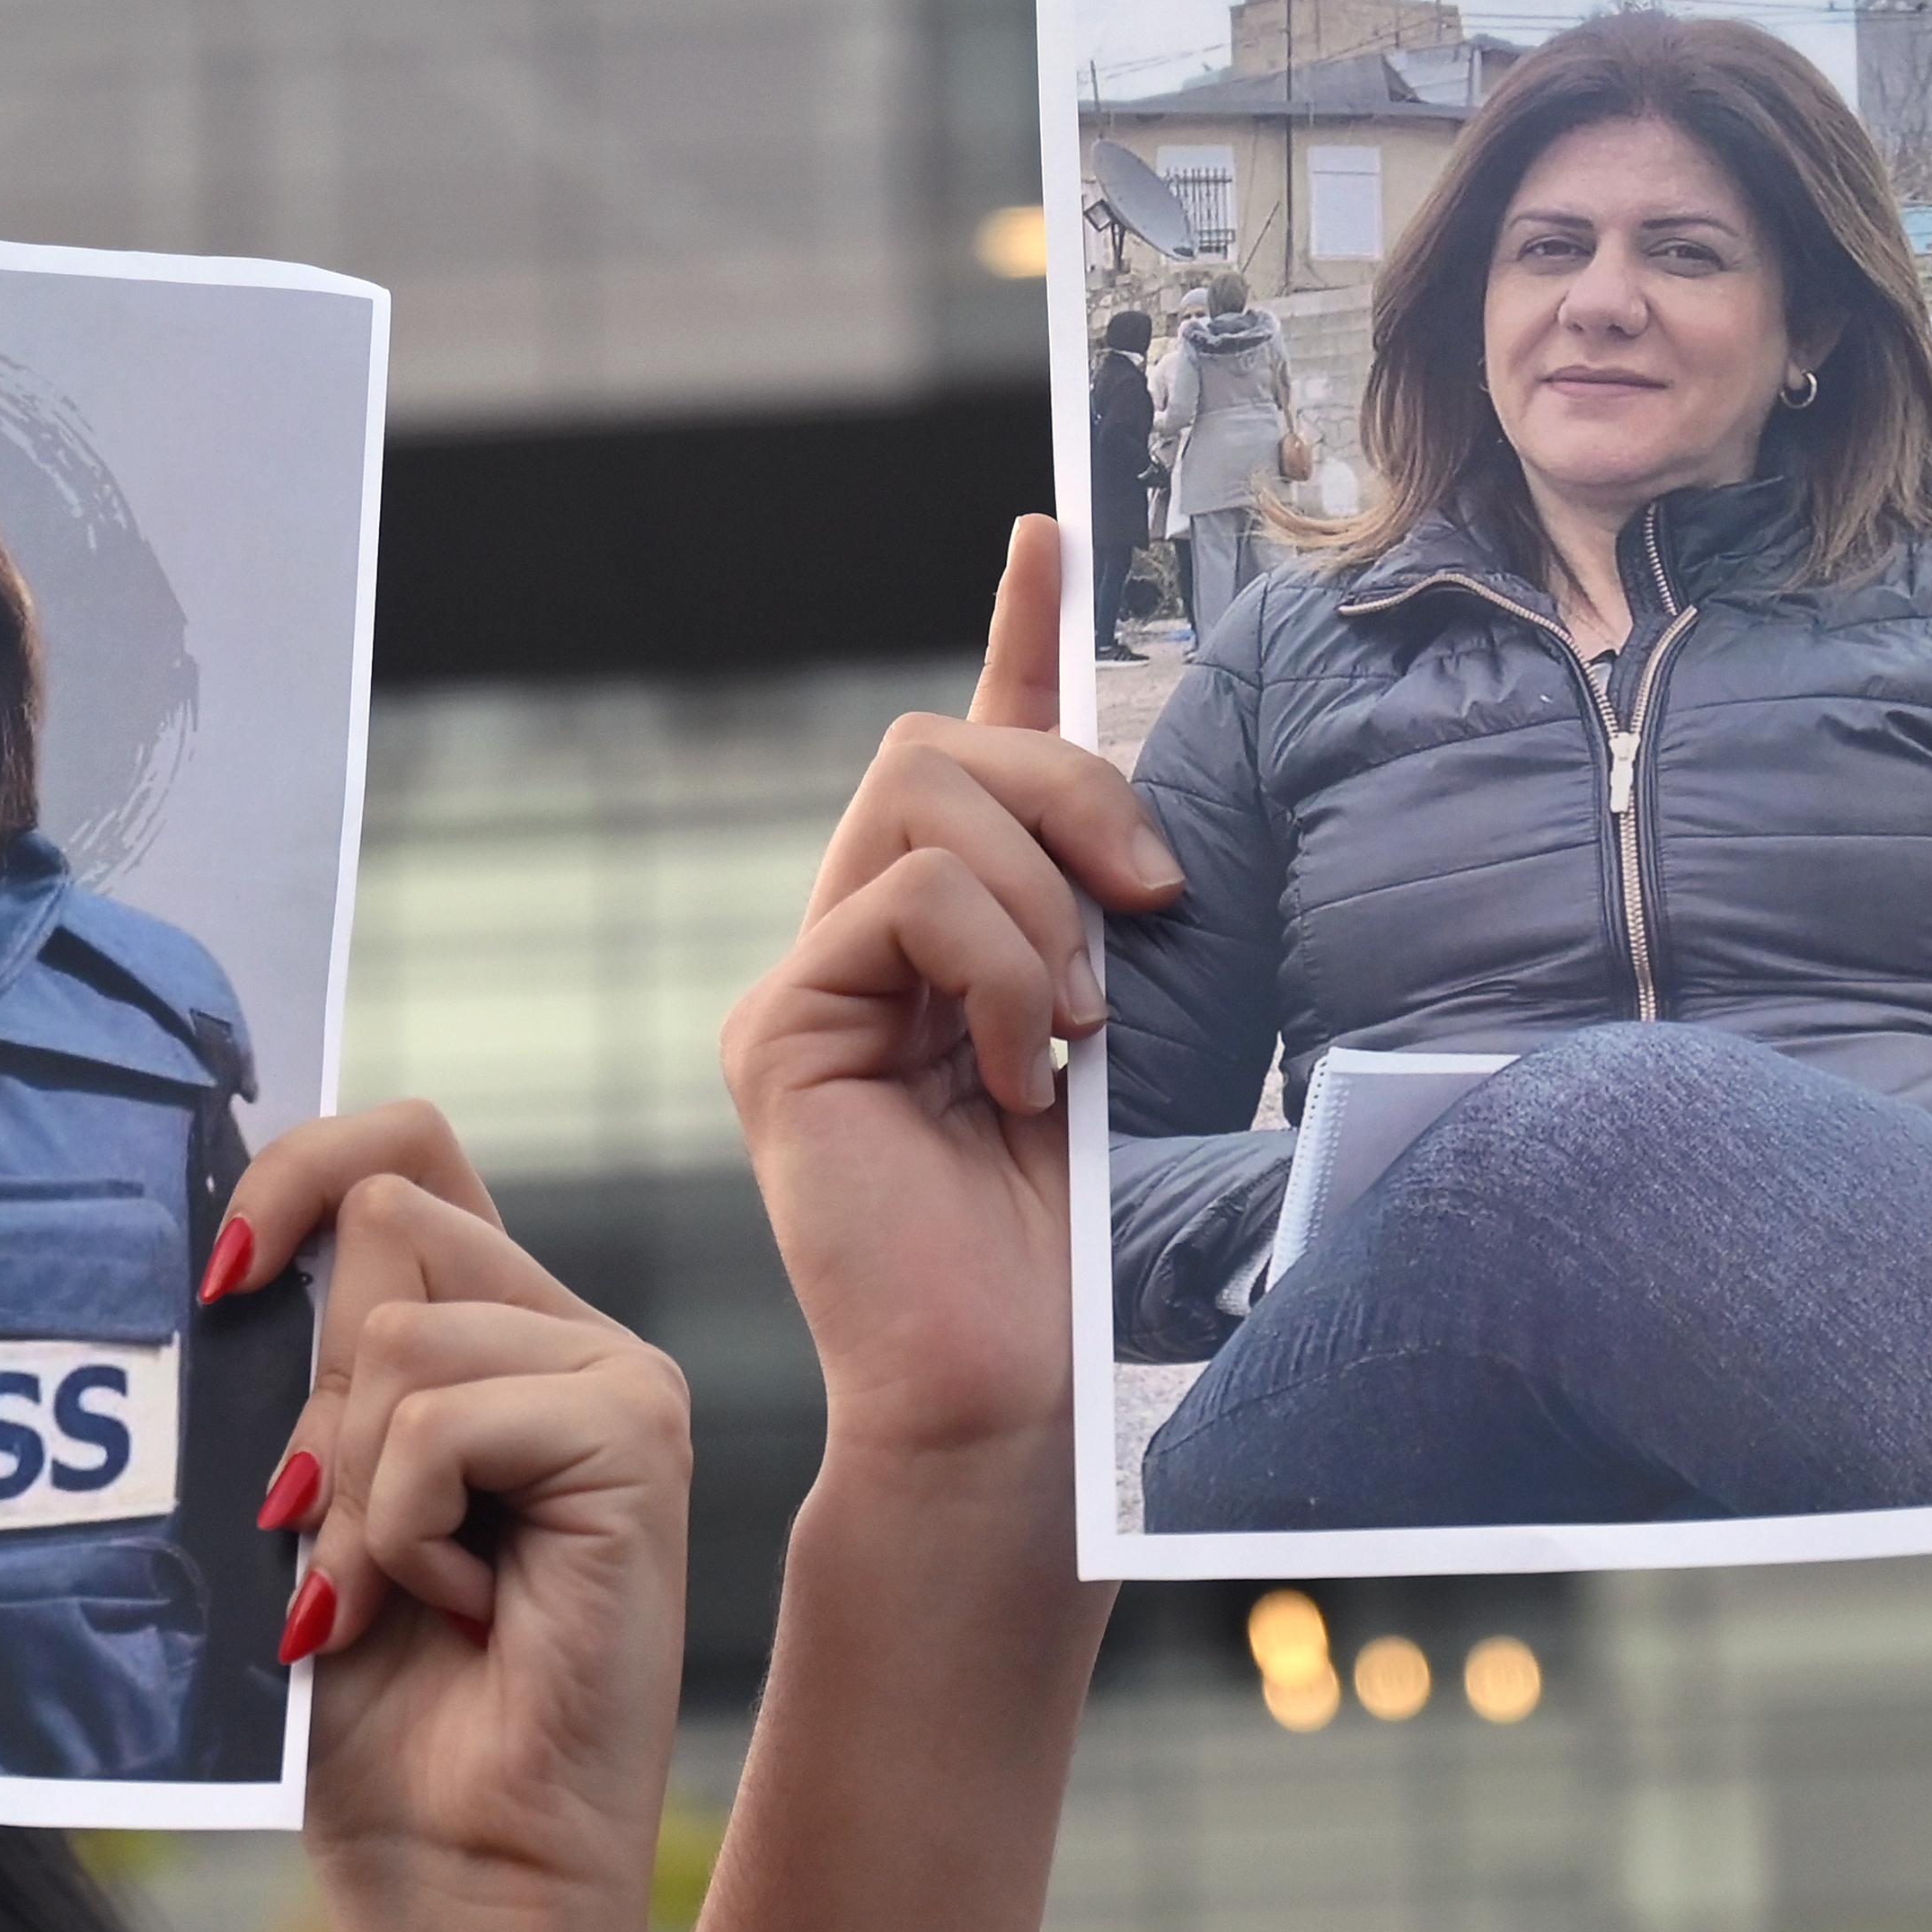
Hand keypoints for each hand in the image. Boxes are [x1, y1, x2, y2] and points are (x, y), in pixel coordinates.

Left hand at [208, 1105, 689, 1931]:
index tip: (219, 1283)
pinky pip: (442, 1417)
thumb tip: (238, 1258)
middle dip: (310, 1394)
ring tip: (399, 1599)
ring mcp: (616, 1385)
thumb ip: (300, 1379)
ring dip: (352, 1490)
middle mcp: (567, 1343)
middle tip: (333, 1542)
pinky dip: (404, 1527)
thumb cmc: (379, 1724)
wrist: (459, 1880)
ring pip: (398, 1332)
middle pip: (393, 1221)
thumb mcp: (303, 1513)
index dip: (299, 1173)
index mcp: (493, 1343)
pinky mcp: (635, 1444)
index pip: (403, 1155)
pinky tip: (456, 1612)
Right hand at [720, 514, 1185, 1467]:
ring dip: (1039, 899)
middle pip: (940, 744)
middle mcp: (859, 950)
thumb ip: (1103, 916)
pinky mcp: (781, 1032)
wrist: (1015, 1399)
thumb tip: (1137, 811)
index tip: (1050, 533)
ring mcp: (807, 987)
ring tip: (1071, 1038)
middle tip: (1150, 912)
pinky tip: (1016, 1078)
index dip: (1015, 635)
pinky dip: (993, 969)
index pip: (970, 755)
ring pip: (920, 797)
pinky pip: (903, 899)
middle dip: (1071, 793)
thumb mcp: (1119, 1039)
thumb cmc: (1078, 1254)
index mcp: (951, 948)